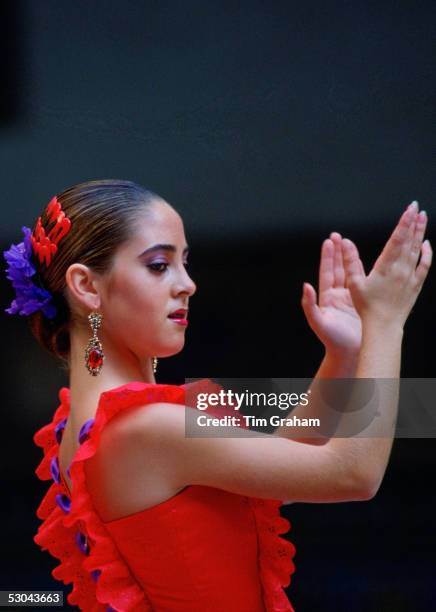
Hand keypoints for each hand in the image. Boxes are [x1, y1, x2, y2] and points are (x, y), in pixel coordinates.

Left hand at [302, 232, 361, 355]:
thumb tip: (305, 285)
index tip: (329, 242)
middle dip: (337, 252)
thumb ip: (309, 304)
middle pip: (338, 269)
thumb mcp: (318, 321)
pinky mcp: (362, 302)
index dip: (328, 257)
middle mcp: (338, 296)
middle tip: (337, 235)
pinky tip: (366, 260)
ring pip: (350, 273)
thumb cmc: (333, 340)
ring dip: (349, 258)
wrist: (350, 352)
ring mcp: (351, 298)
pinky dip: (363, 271)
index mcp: (327, 298)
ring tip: (349, 242)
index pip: (327, 272)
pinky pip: (363, 282)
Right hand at [341, 202, 431, 328]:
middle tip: (417, 207)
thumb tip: (345, 242)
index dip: (404, 222)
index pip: (397, 239)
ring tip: (423, 218)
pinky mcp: (415, 285)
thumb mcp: (354, 283)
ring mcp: (410, 277)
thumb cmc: (367, 307)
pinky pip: (424, 266)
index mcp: (386, 267)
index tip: (409, 209)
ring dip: (420, 233)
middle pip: (410, 241)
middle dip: (414, 222)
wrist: (384, 326)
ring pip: (418, 250)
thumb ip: (350, 261)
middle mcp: (401, 270)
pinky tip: (427, 244)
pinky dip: (427, 254)